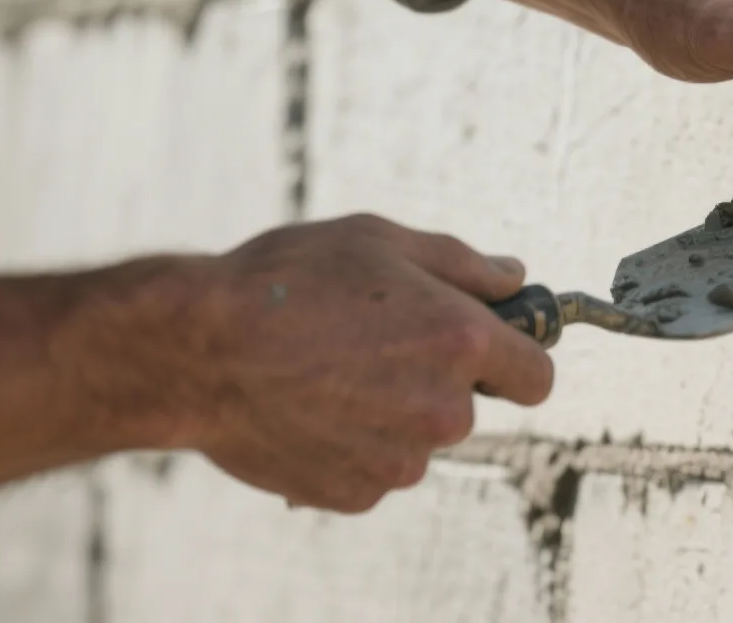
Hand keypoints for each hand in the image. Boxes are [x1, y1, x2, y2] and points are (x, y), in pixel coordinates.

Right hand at [0, 215, 549, 515]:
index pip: (537, 376)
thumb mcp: (381, 240)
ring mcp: (399, 459)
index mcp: (462, 342)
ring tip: (326, 372)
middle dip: (435, 380)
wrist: (195, 351)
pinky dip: (351, 445)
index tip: (493, 349)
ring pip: (417, 439)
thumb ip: (464, 264)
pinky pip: (374, 468)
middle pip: (468, 406)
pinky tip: (307, 408)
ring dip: (390, 414)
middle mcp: (443, 409)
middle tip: (372, 343)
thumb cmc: (287, 281)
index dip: (516, 358)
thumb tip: (513, 277)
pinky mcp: (356, 493)